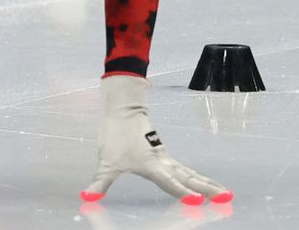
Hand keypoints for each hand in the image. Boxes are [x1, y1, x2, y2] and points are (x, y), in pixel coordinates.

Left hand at [82, 75, 231, 204]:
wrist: (124, 111)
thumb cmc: (114, 136)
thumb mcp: (105, 163)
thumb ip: (99, 183)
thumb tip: (86, 198)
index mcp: (152, 166)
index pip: (170, 184)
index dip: (183, 194)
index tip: (198, 203)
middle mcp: (164, 163)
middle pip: (190, 179)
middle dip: (208, 190)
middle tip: (228, 199)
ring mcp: (167, 159)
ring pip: (191, 174)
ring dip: (208, 184)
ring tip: (225, 194)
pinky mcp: (165, 155)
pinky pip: (186, 170)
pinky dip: (198, 177)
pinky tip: (204, 182)